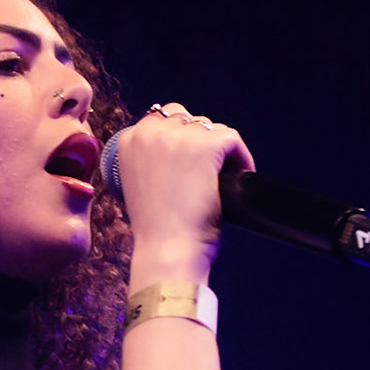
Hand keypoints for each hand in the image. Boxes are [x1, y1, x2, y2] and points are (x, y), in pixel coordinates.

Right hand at [118, 102, 254, 282]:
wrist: (167, 251)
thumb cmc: (156, 230)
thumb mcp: (139, 186)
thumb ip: (151, 161)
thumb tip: (180, 151)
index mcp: (128, 141)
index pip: (161, 118)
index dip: (181, 138)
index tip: (192, 160)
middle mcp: (149, 132)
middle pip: (187, 119)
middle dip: (200, 142)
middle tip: (209, 171)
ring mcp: (179, 138)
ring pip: (211, 129)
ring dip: (220, 151)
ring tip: (223, 177)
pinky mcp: (206, 146)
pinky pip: (232, 139)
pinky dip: (241, 158)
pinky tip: (239, 177)